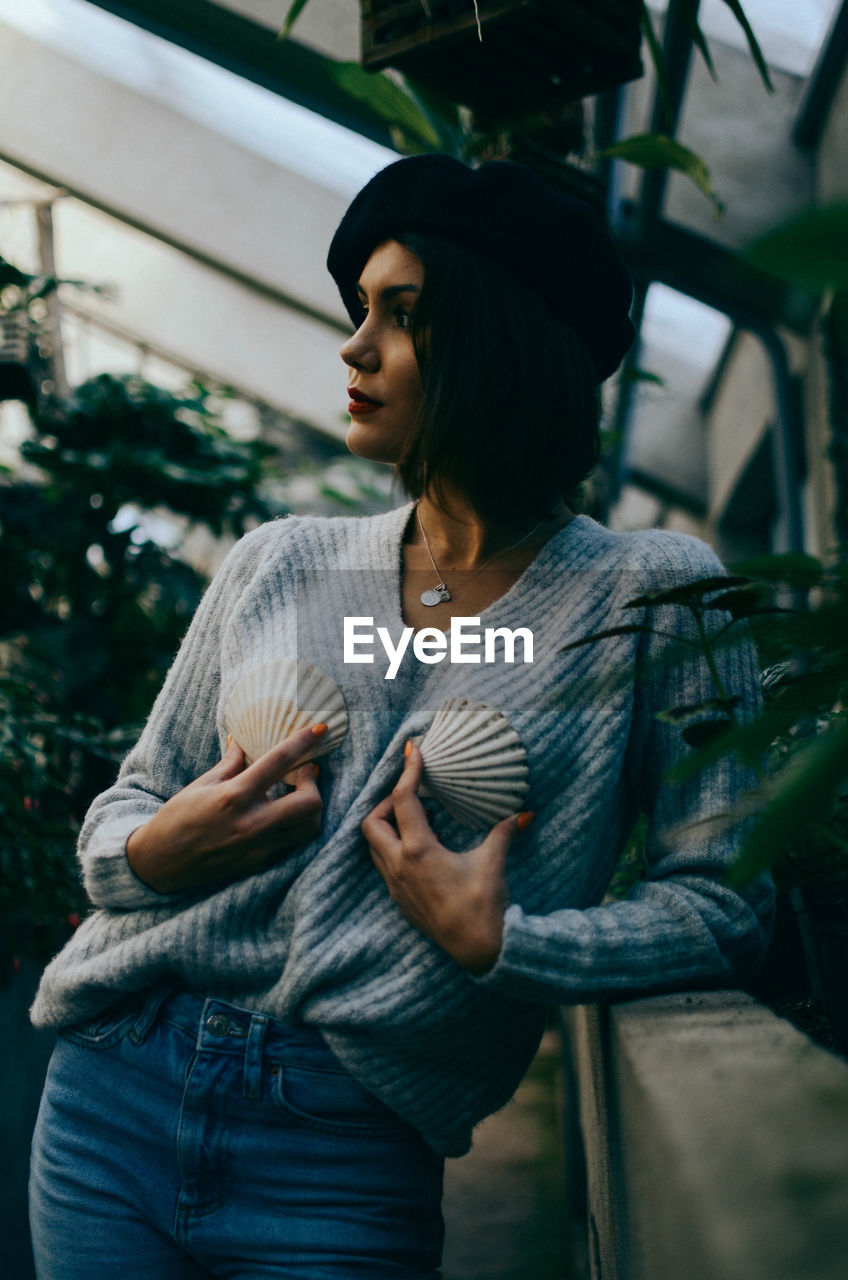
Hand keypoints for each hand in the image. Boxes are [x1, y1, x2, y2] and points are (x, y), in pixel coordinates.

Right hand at [126, 724, 324, 893]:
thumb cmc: (178, 819)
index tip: (321, 728)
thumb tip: (243, 739)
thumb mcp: (202, 784)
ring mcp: (259, 848)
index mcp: (234, 797)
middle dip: (315, 783)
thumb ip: (231, 763)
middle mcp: (251, 824)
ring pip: (310, 827)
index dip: (303, 741)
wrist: (161, 863)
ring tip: (300, 793)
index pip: (279, 762)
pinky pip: (294, 843)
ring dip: (312, 806)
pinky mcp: (261, 864)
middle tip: (307, 771)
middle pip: (310, 803)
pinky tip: (287, 814)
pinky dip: (298, 825)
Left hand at [362, 741, 531, 972]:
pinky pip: (384, 866)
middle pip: (372, 822)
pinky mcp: (400, 901)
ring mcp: (396, 885)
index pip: (403, 799)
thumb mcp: (493, 862)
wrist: (479, 949)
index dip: (408, 771)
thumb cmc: (484, 905)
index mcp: (419, 850)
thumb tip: (525, 813)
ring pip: (374, 846)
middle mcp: (399, 866)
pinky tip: (422, 850)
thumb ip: (503, 833)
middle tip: (412, 796)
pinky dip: (394, 849)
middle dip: (386, 803)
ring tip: (418, 820)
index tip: (412, 751)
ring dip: (388, 828)